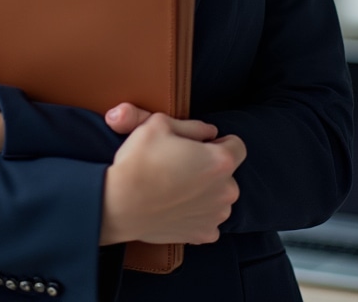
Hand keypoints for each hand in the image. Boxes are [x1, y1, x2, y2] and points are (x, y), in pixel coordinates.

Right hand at [100, 113, 245, 245]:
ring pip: (219, 197)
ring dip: (206, 192)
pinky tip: (176, 206)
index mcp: (220, 161)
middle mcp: (227, 191)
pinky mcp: (203, 235)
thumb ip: (192, 125)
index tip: (203, 145)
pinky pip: (208, 220)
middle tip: (183, 165)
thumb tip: (210, 132)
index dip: (221, 142)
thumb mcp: (160, 123)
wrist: (120, 203)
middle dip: (211, 168)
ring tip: (177, 186)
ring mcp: (216, 216)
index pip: (238, 145)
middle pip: (227, 174)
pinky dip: (197, 213)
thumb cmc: (139, 160)